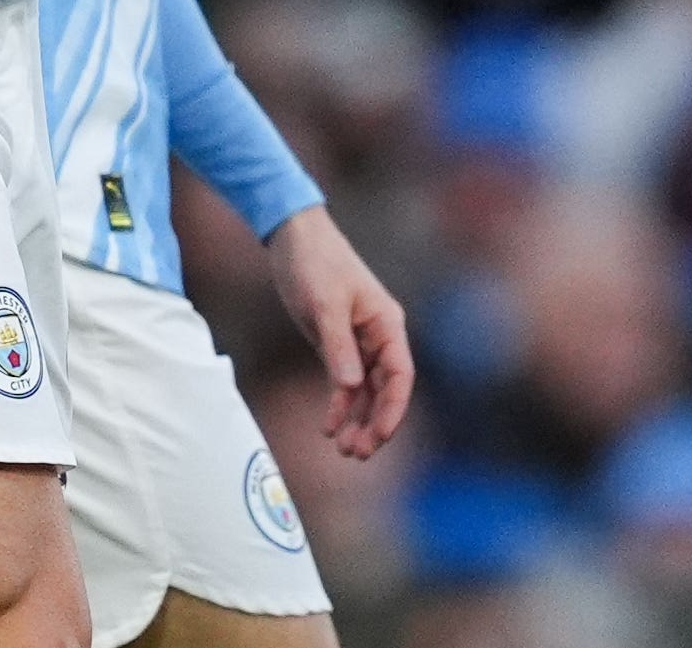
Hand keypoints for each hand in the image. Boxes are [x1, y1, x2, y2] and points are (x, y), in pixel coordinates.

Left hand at [266, 205, 412, 458]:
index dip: (393, 408)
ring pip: (365, 391)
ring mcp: (358, 342)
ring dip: (357, 420)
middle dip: (374, 422)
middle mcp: (378, 336)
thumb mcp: (325, 304)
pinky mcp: (337, 344)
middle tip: (356, 453)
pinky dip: (339, 405)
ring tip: (344, 450)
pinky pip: (344, 382)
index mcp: (387, 323)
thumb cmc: (316, 263)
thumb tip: (350, 386)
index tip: (379, 435)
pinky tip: (329, 427)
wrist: (292, 237)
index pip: (400, 374)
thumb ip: (338, 346)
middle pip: (385, 389)